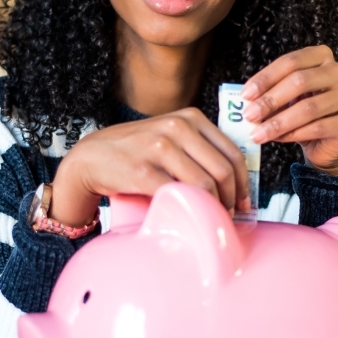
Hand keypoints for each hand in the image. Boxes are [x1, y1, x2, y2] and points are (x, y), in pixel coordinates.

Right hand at [49, 108, 249, 226]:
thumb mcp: (170, 135)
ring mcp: (158, 147)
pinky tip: (192, 218)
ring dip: (215, 207)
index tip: (245, 202)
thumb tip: (235, 180)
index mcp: (190, 117)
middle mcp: (176, 127)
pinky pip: (178, 193)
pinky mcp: (142, 170)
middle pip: (222, 169)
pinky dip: (191, 209)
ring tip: (213, 220)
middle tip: (231, 217)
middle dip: (233, 199)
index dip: (243, 182)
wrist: (92, 157)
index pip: (232, 152)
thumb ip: (199, 147)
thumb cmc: (136, 150)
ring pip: (204, 183)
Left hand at [241, 45, 337, 175]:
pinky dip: (295, 134)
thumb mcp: (286, 98)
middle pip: (300, 81)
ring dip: (279, 122)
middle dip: (270, 100)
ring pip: (309, 107)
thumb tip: (248, 101)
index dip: (266, 78)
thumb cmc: (304, 114)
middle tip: (249, 115)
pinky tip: (279, 139)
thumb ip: (271, 94)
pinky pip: (319, 127)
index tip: (246, 95)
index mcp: (322, 56)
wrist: (327, 143)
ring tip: (258, 133)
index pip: (291, 61)